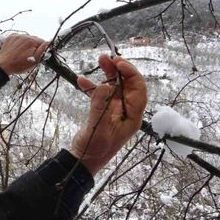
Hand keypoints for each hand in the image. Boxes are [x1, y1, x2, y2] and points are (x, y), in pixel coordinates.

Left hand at [0, 34, 47, 74]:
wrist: (3, 65)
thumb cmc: (18, 65)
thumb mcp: (34, 61)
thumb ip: (42, 50)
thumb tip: (48, 43)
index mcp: (31, 41)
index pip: (42, 41)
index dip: (42, 48)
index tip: (39, 54)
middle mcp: (24, 36)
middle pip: (34, 39)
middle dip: (34, 46)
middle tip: (30, 55)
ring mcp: (16, 36)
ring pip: (26, 38)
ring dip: (27, 44)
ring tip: (22, 53)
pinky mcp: (11, 37)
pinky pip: (19, 38)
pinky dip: (20, 43)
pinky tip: (17, 50)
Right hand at [70, 54, 146, 174]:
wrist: (82, 161)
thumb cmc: (94, 149)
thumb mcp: (99, 127)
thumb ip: (101, 106)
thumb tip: (105, 85)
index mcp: (132, 116)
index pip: (138, 89)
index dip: (131, 73)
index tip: (119, 62)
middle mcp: (126, 111)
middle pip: (127, 85)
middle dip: (119, 69)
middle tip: (108, 57)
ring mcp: (114, 111)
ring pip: (114, 86)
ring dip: (107, 73)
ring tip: (99, 60)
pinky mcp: (103, 111)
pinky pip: (100, 94)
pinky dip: (92, 86)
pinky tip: (81, 81)